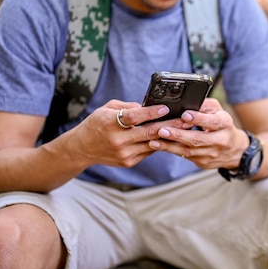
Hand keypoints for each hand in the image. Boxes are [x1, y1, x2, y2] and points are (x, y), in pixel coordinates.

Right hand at [69, 99, 188, 167]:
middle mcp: (117, 140)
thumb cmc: (96, 124)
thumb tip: (149, 106)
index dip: (151, 112)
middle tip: (185, 120)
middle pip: (148, 133)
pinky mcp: (128, 161)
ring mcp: (123, 153)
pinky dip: (159, 144)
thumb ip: (128, 107)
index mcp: (110, 123)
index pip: (134, 117)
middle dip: (170, 125)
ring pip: (152, 144)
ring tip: (184, 128)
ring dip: (169, 136)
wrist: (82, 148)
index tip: (165, 108)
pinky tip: (170, 137)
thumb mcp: (107, 109)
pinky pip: (148, 151)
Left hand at [147, 98, 248, 168]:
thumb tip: (187, 102)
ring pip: (189, 151)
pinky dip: (171, 151)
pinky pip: (185, 156)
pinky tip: (159, 146)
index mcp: (224, 124)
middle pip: (198, 139)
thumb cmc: (222, 125)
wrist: (234, 150)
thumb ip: (204, 105)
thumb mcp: (218, 111)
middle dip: (178, 135)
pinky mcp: (203, 162)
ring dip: (170, 146)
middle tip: (162, 130)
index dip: (198, 119)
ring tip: (154, 141)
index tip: (185, 115)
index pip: (212, 122)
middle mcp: (220, 140)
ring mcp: (211, 154)